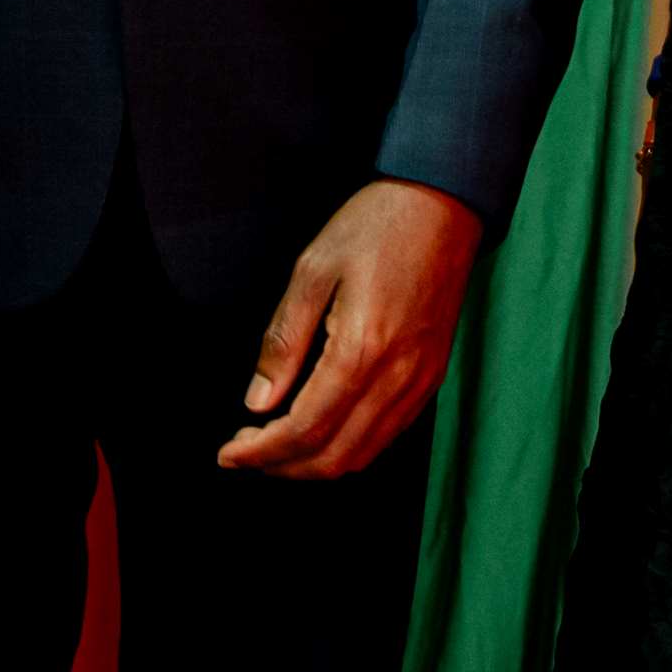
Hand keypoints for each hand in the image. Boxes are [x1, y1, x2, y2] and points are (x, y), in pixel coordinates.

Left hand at [217, 180, 482, 476]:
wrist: (443, 204)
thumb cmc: (376, 226)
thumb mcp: (312, 271)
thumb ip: (284, 341)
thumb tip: (258, 400)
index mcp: (361, 350)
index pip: (303, 429)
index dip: (260, 451)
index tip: (228, 453)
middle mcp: (396, 377)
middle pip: (333, 456)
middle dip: (282, 466)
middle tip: (245, 453)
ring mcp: (420, 381)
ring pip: (363, 454)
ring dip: (314, 464)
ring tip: (276, 447)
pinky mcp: (432, 377)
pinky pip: (388, 435)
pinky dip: (349, 448)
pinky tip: (322, 430)